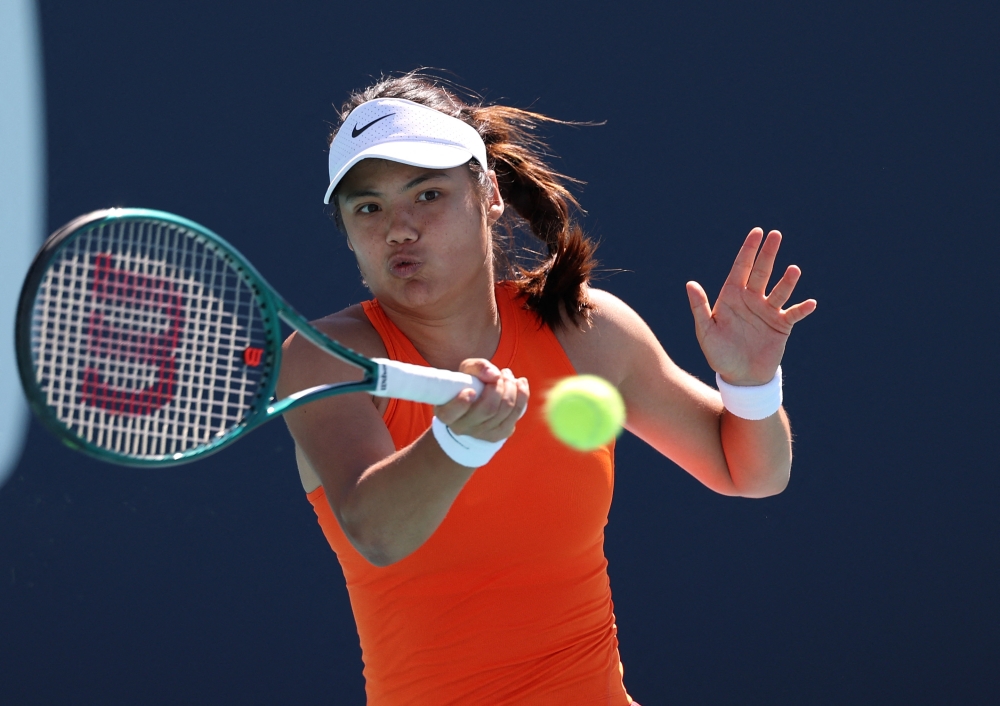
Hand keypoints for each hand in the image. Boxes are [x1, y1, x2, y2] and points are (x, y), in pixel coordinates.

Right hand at [433, 359, 528, 441]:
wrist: (477, 403)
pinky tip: (520, 384)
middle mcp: (462, 428)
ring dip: (511, 388)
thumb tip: (494, 375)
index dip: (461, 403)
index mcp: (446, 413)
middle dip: (499, 387)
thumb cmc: (468, 384)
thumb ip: (477, 367)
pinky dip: (522, 395)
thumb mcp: (466, 371)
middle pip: (488, 409)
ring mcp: (482, 434)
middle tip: (500, 373)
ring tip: (508, 375)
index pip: (450, 414)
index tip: (470, 390)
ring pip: (504, 410)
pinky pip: (516, 414)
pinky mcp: (500, 434)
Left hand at [686, 228, 815, 385]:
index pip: (740, 268)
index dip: (748, 250)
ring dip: (787, 281)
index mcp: (732, 296)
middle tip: (776, 234)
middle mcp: (751, 299)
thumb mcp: (706, 332)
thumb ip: (699, 308)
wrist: (741, 377)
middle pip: (761, 272)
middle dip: (768, 254)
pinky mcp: (781, 325)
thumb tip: (690, 284)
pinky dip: (802, 308)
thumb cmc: (719, 354)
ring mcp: (768, 311)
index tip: (757, 232)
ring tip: (793, 270)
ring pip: (779, 290)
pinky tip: (810, 303)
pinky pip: (794, 314)